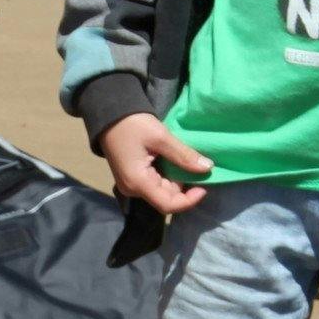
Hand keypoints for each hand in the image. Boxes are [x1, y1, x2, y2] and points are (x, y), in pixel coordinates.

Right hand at [95, 111, 213, 218]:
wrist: (110, 114)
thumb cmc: (132, 124)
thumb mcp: (161, 137)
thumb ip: (184, 156)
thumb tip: (207, 168)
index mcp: (138, 182)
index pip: (168, 204)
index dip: (189, 200)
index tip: (204, 186)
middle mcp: (133, 189)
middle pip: (165, 199)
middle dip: (184, 187)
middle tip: (197, 168)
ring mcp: (131, 185)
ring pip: (161, 191)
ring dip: (177, 180)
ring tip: (186, 162)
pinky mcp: (132, 178)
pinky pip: (155, 184)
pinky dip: (168, 176)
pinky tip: (174, 162)